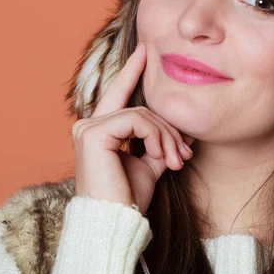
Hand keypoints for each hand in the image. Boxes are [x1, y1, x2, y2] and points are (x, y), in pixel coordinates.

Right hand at [72, 41, 194, 213]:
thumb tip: (183, 128)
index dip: (132, 71)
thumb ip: (159, 142)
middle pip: (138, 107)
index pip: (119, 95)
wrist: (116, 223)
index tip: (146, 50)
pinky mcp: (94, 134)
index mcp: (98, 131)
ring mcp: (88, 128)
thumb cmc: (128, 199)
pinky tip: (162, 156)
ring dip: (166, 136)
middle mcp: (88, 125)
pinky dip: (156, 136)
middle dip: (167, 127)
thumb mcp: (149, 165)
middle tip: (186, 152)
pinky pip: (136, 121)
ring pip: (141, 114)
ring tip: (177, 160)